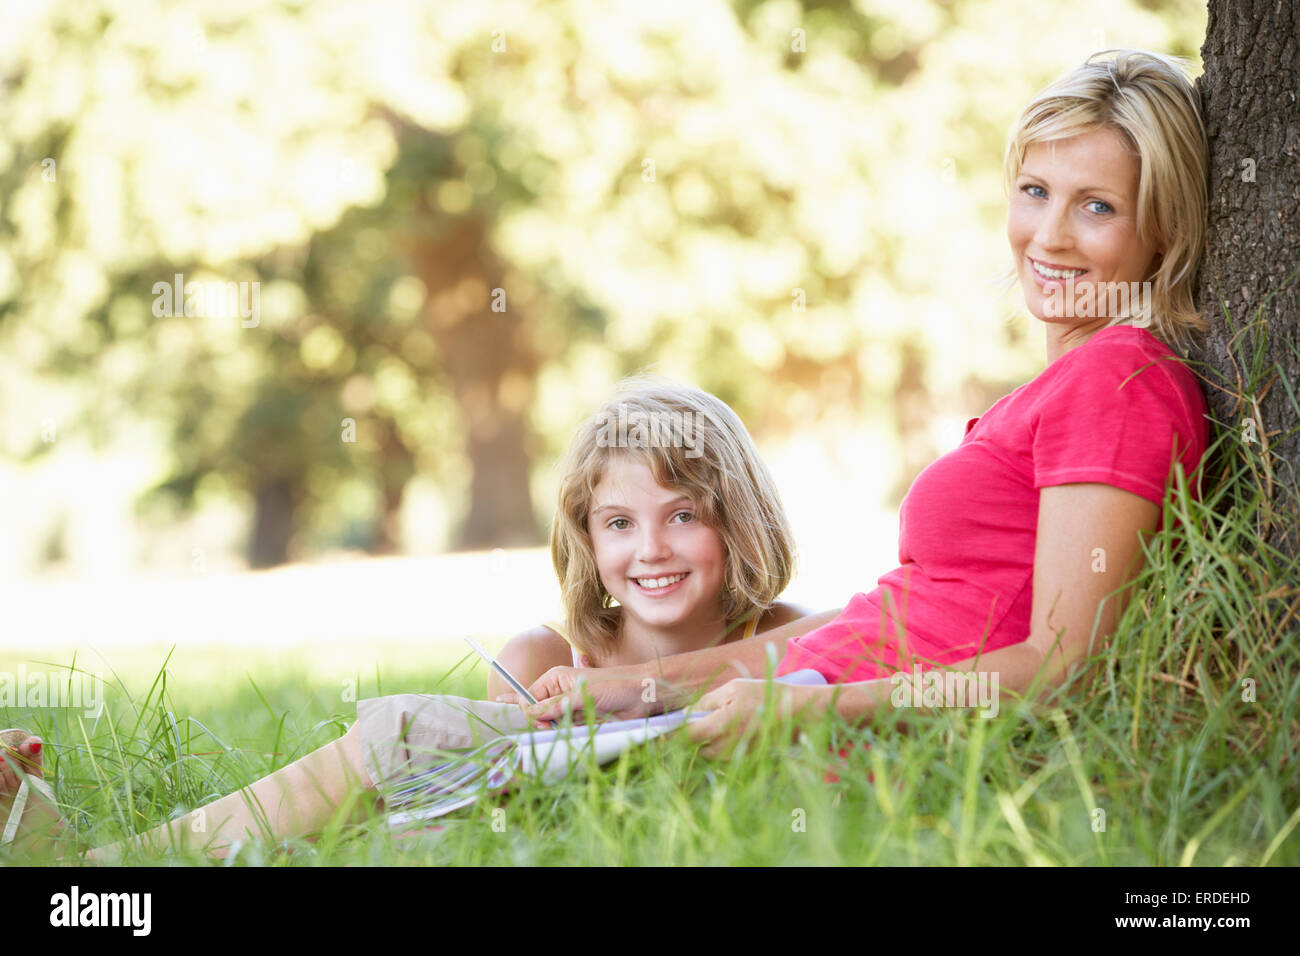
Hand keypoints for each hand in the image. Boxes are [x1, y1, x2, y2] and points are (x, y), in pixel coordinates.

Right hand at [525, 665, 661, 723]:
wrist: (639, 695)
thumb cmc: (614, 686)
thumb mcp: (581, 695)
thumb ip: (555, 705)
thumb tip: (531, 713)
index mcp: (555, 678)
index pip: (529, 696)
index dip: (531, 711)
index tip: (541, 722)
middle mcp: (559, 691)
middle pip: (537, 712)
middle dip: (542, 722)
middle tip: (551, 728)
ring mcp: (569, 705)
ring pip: (550, 723)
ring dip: (556, 729)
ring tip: (568, 727)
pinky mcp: (580, 718)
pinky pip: (565, 728)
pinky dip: (568, 732)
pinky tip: (577, 729)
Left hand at [686, 679, 828, 758]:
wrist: (798, 712)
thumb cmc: (764, 695)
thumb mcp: (733, 689)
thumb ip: (706, 702)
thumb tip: (685, 714)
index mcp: (721, 725)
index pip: (686, 736)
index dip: (672, 735)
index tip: (663, 732)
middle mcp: (727, 746)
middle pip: (697, 750)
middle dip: (692, 739)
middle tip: (694, 725)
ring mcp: (738, 757)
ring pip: (711, 755)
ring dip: (707, 745)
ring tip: (719, 727)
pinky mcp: (747, 762)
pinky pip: (726, 758)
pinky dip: (723, 749)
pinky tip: (733, 735)